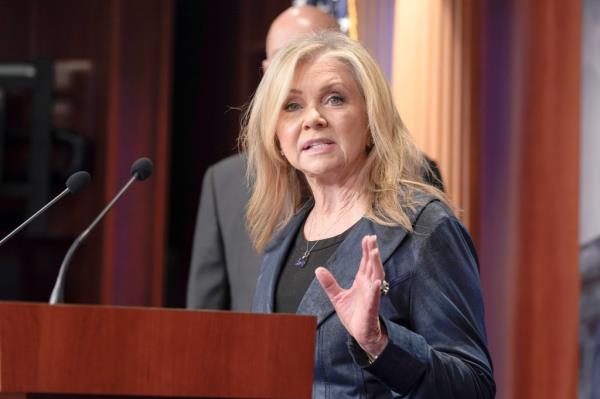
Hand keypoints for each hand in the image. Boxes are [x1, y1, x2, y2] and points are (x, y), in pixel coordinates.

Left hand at [315, 235, 387, 357]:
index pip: (365, 263)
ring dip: (376, 265)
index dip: (367, 250)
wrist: (360, 334)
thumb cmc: (353, 315)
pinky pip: (375, 298)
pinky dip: (376, 290)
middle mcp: (369, 286)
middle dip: (372, 252)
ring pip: (376, 277)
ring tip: (375, 252)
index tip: (367, 237)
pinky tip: (378, 282)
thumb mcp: (337, 297)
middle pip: (372, 266)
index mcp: (362, 282)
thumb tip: (318, 269)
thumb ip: (329, 283)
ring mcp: (372, 297)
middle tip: (372, 239)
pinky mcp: (371, 309)